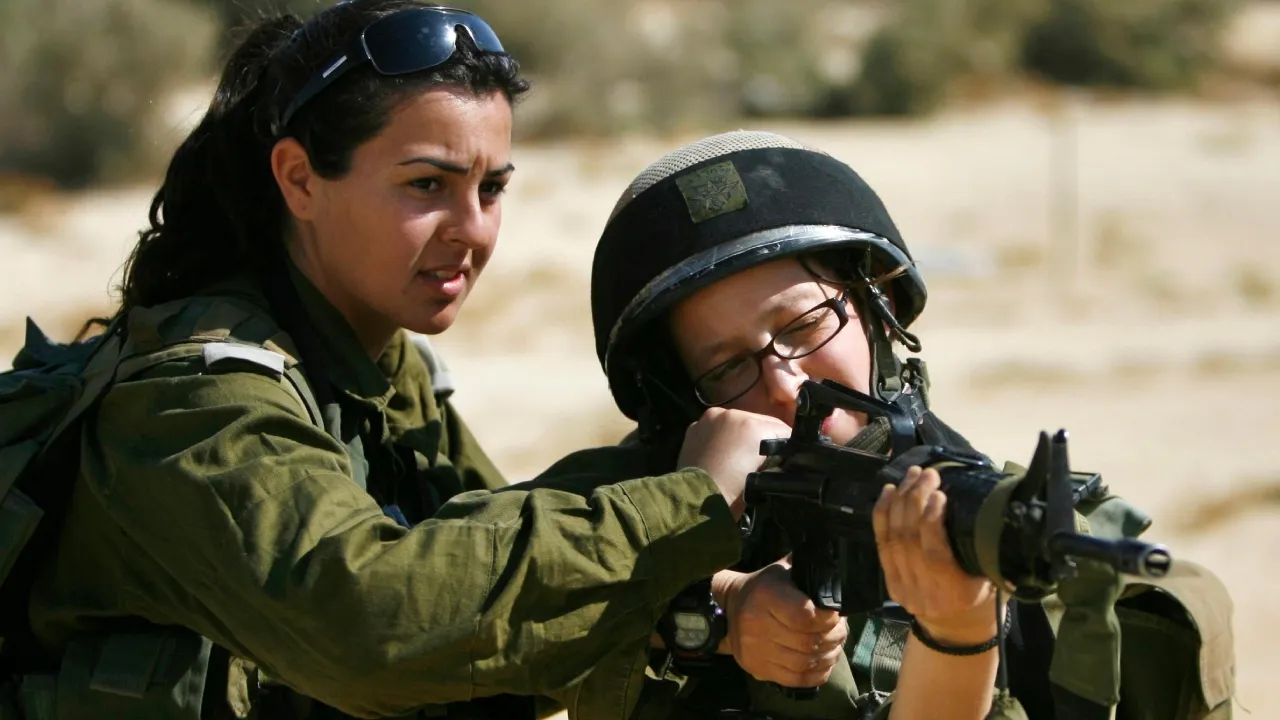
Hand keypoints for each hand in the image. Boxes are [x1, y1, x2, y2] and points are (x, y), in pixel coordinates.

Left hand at [677, 408, 789, 518]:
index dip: (787, 445)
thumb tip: (777, 454)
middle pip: (760, 422)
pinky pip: (719, 426)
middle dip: (765, 437)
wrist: (695, 502)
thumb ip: (774, 458)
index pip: (782, 429)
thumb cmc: (733, 495)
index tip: (786, 458)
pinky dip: (724, 436)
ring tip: (742, 456)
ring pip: (739, 421)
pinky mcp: (696, 425)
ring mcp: (711, 418)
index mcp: (752, 425)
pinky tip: (723, 453)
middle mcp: (732, 414)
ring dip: (744, 434)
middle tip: (764, 459)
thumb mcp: (764, 478)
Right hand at [714, 561, 847, 688]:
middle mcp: (756, 625)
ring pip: (805, 663)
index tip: (837, 615)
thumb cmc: (763, 587)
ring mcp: (755, 651)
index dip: (829, 619)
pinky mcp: (757, 669)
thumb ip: (808, 569)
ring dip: (828, 656)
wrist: (728, 608)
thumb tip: (838, 571)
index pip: (805, 616)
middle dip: (834, 638)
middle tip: (841, 630)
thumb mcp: (783, 570)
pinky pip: (797, 680)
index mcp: (765, 596)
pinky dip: (817, 673)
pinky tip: (823, 662)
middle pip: (808, 642)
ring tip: (834, 646)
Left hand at [872, 466, 999, 645]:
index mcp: (953, 592)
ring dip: (901, 501)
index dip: (932, 522)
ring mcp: (901, 585)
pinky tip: (890, 490)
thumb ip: (988, 550)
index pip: (934, 554)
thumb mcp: (990, 577)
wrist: (955, 627)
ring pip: (893, 537)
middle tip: (927, 473)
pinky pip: (880, 541)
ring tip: (913, 475)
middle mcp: (922, 590)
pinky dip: (883, 513)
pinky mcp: (888, 578)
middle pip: (909, 540)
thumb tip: (999, 509)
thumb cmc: (980, 593)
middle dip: (916, 501)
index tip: (940, 494)